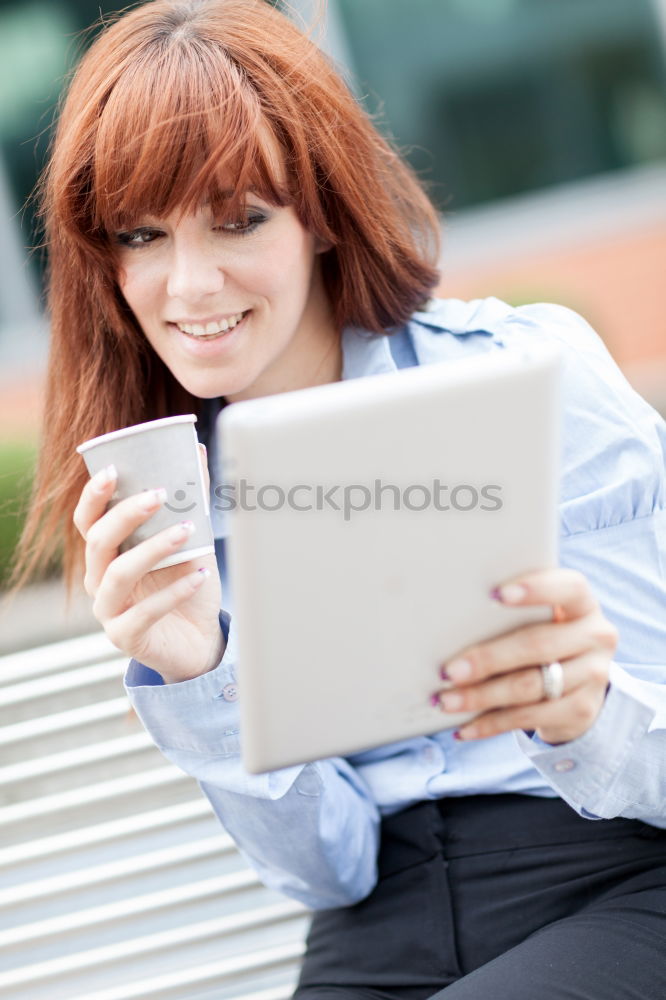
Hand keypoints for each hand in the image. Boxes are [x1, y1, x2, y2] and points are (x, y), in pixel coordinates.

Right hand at [73, 444, 222, 682]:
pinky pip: (145, 613)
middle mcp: (98, 580)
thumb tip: (199, 453)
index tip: (115, 470)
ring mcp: (108, 611)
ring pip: (118, 574)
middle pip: (99, 541)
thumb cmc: (188, 584)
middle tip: (161, 494)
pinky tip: (199, 576)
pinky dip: (173, 592)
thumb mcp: (192, 542)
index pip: (88, 521)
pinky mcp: (126, 638)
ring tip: (187, 530)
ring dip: (153, 548)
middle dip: (127, 514)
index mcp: (107, 554)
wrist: (200, 639)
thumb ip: (190, 504)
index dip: (95, 495)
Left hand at [432, 569, 618, 744]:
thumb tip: (450, 620)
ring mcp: (594, 675)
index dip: (534, 589)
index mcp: (582, 602)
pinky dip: (491, 723)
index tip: (495, 594)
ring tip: (446, 701)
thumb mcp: (540, 617)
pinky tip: (463, 728)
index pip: (567, 588)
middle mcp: (596, 635)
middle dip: (488, 658)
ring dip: (481, 696)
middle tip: (449, 670)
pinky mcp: (583, 710)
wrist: (581, 682)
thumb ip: (510, 612)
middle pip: (537, 645)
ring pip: (530, 686)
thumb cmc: (542, 634)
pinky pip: (530, 718)